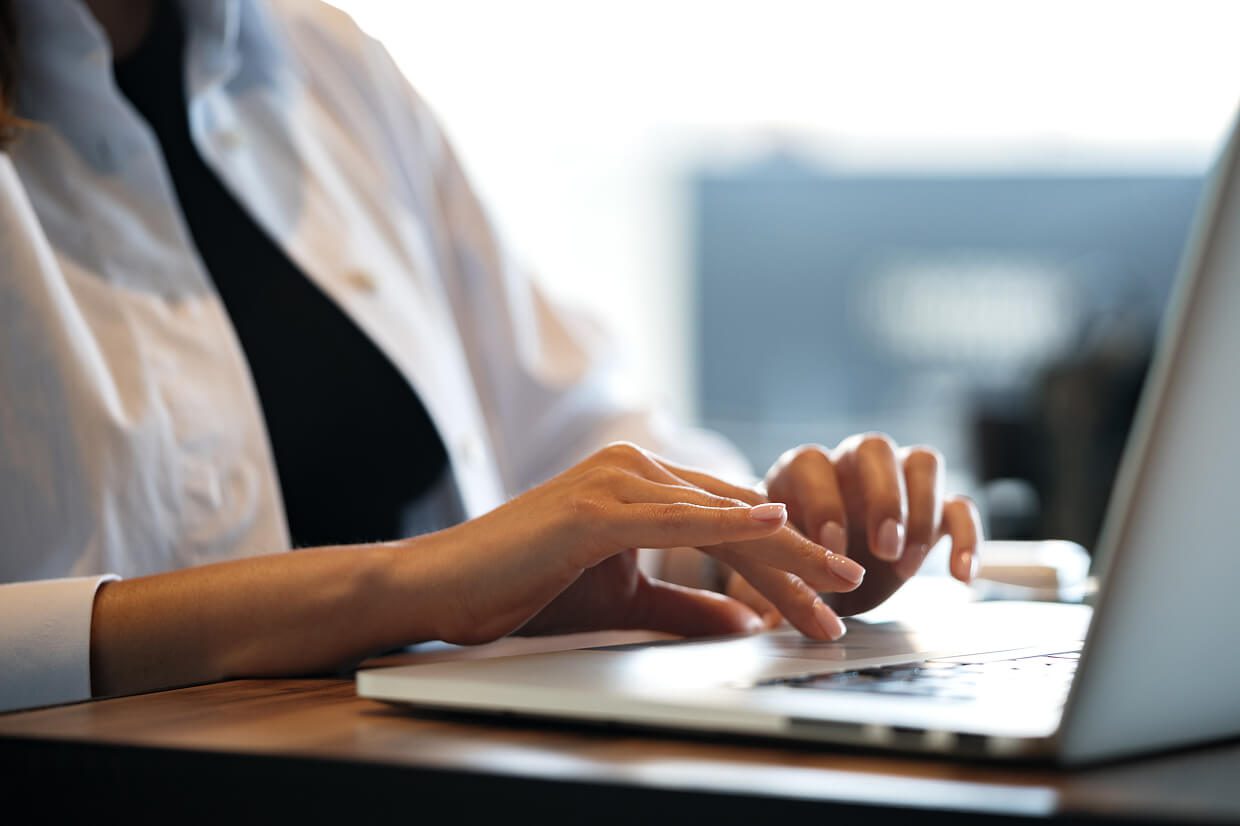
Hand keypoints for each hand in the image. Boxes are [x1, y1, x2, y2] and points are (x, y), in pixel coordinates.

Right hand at [415, 442, 864, 644]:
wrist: (447, 587)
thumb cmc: (525, 587)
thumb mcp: (622, 600)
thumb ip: (682, 605)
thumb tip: (742, 618)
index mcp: (642, 486)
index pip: (730, 525)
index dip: (784, 563)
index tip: (827, 602)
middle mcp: (635, 469)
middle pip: (738, 514)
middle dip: (801, 559)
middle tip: (853, 592)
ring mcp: (615, 480)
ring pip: (718, 516)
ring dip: (783, 553)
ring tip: (837, 582)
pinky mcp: (594, 505)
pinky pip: (673, 515)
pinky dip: (724, 522)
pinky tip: (771, 525)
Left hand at [728, 434, 981, 620]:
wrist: (819, 579)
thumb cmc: (785, 569)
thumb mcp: (762, 577)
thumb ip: (757, 588)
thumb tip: (758, 617)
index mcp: (799, 474)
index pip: (811, 464)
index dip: (822, 502)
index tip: (830, 547)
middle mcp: (849, 466)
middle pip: (873, 449)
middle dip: (881, 498)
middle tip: (882, 548)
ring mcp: (895, 482)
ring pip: (922, 463)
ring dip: (921, 511)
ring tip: (908, 565)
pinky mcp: (932, 509)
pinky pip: (960, 506)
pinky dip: (966, 537)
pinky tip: (960, 576)